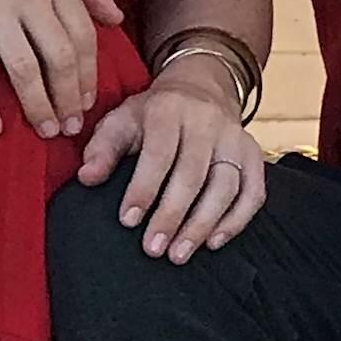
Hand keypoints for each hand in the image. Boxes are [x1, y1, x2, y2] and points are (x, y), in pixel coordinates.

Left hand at [75, 66, 267, 260]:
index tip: (128, 220)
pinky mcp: (253, 154)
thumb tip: (87, 177)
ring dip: (203, 224)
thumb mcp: (122, 119)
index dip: (144, 188)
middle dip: (172, 215)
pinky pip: (253, 191)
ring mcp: (234, 139)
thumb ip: (102, 148)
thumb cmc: (154, 114)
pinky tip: (214, 241)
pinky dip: (237, 219)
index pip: (159, 154)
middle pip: (193, 174)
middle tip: (153, 249)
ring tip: (179, 253)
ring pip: (226, 186)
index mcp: (169, 110)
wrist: (202, 87)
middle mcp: (207, 122)